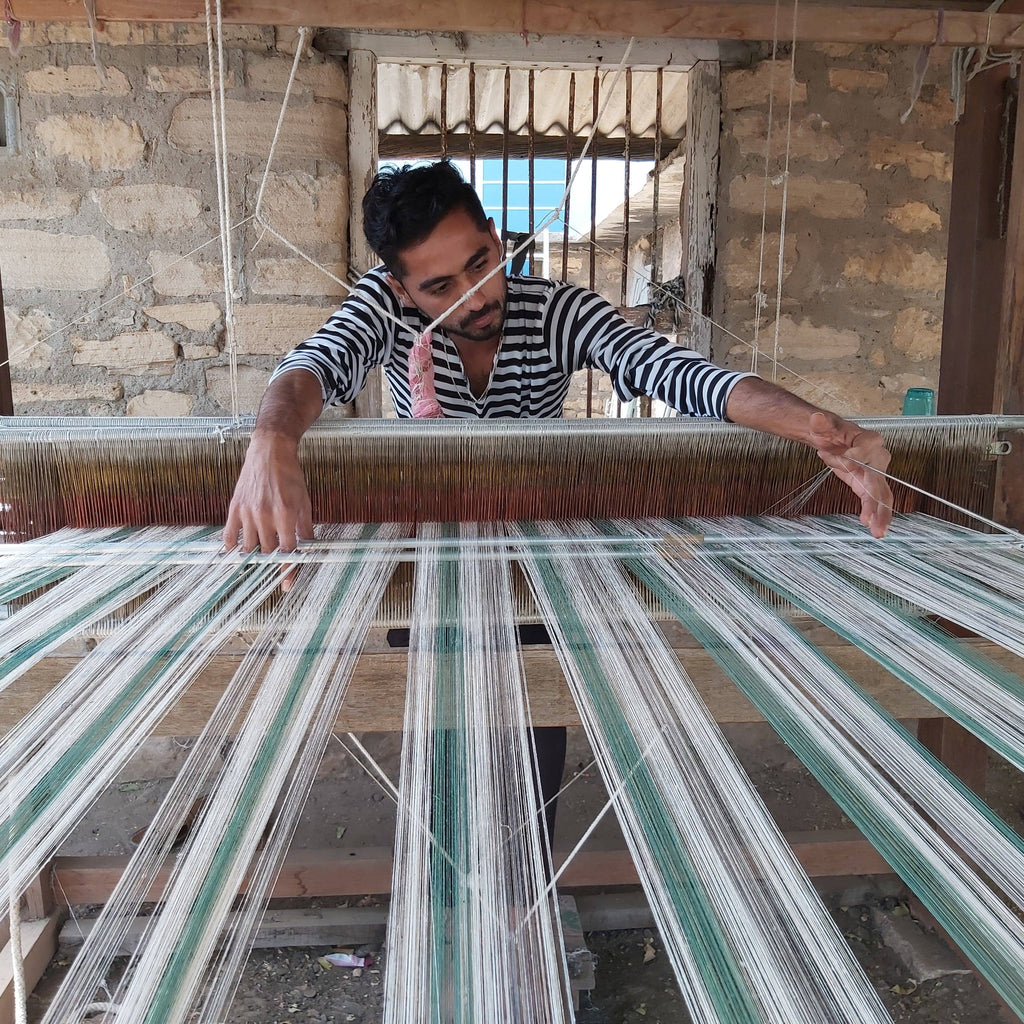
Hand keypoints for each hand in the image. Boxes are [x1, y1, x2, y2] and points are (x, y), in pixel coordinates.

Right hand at [223, 432, 313, 589]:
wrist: (270, 452)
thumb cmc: (290, 476)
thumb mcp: (305, 501)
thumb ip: (306, 527)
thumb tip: (310, 548)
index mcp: (286, 514)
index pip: (287, 551)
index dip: (288, 569)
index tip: (287, 584)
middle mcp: (266, 515)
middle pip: (267, 552)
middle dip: (270, 564)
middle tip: (272, 572)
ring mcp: (248, 512)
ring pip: (248, 547)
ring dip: (253, 557)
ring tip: (255, 564)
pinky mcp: (235, 507)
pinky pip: (229, 534)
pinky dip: (231, 547)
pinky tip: (234, 553)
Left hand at [808, 411, 892, 537]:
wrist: (831, 440)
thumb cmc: (831, 432)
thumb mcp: (823, 427)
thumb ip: (821, 424)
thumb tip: (816, 418)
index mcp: (869, 440)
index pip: (865, 450)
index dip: (853, 457)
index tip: (841, 460)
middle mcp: (878, 457)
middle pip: (878, 479)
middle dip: (874, 499)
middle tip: (869, 517)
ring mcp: (876, 473)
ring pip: (882, 494)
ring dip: (881, 513)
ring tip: (878, 531)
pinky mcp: (869, 484)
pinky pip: (877, 500)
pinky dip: (877, 514)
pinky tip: (876, 528)